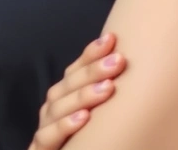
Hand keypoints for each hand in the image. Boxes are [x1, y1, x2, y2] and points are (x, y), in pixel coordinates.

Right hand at [27, 32, 126, 148]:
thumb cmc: (86, 142)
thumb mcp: (96, 119)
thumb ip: (106, 97)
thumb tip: (137, 74)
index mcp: (65, 96)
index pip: (76, 69)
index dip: (91, 53)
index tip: (112, 39)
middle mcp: (52, 108)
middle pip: (69, 84)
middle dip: (93, 70)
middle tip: (118, 61)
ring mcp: (45, 128)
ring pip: (59, 106)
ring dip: (83, 95)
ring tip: (107, 88)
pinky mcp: (40, 149)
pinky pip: (48, 137)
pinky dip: (64, 127)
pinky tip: (83, 119)